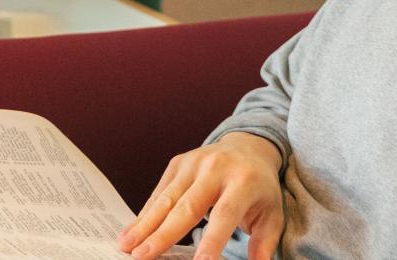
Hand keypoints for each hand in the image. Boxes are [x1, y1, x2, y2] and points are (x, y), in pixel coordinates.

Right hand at [118, 133, 285, 259]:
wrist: (248, 148)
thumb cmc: (259, 189)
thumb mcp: (271, 215)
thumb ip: (263, 245)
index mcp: (243, 182)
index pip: (225, 214)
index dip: (212, 240)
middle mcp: (216, 169)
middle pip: (186, 206)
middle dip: (162, 235)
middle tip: (141, 257)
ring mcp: (194, 163)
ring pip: (166, 199)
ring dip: (144, 225)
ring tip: (125, 246)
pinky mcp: (178, 163)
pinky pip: (159, 192)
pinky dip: (145, 213)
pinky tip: (132, 231)